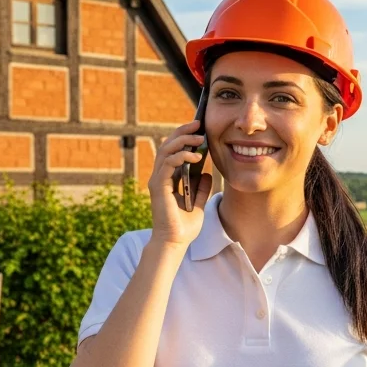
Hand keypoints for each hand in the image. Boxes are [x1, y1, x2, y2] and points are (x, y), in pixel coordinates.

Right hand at [148, 120, 214, 247]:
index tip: (199, 129)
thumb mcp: (198, 202)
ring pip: (166, 151)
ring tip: (199, 138)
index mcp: (168, 178)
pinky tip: (195, 156)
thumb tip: (208, 172)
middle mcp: (160, 177)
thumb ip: (201, 187)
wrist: (176, 242)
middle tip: (198, 124)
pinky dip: (181, 157)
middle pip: (168, 146)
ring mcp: (157, 181)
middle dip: (183, 132)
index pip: (173, 151)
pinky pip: (167, 164)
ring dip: (183, 141)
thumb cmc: (185, 226)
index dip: (184, 137)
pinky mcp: (158, 187)